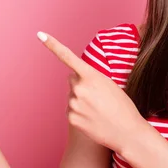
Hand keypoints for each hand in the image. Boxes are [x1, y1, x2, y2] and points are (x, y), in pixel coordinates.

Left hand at [37, 31, 146, 153]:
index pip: (68, 57)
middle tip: (98, 96)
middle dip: (81, 84)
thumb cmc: (122, 106)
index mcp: (91, 76)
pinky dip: (80, 113)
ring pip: (72, 95)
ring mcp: (73, 104)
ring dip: (81, 99)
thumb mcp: (110, 84)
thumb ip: (91, 78)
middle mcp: (79, 89)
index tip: (40, 34)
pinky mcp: (71, 118)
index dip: (52, 44)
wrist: (127, 133)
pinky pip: (71, 109)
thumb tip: (73, 79)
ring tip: (98, 109)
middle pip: (72, 79)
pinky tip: (93, 118)